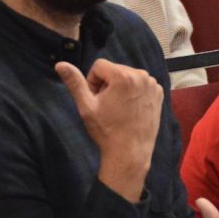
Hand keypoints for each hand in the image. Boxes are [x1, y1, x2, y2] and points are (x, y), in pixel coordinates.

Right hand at [56, 59, 160, 200]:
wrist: (130, 152)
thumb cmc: (107, 130)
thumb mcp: (86, 106)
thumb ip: (74, 82)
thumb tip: (60, 64)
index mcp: (123, 76)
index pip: (99, 66)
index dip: (92, 82)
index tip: (96, 100)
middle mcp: (141, 76)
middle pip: (114, 70)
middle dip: (107, 84)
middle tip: (107, 106)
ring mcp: (152, 85)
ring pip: (127, 76)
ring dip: (120, 88)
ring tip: (119, 109)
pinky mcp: (159, 93)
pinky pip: (140, 84)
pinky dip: (134, 92)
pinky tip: (131, 109)